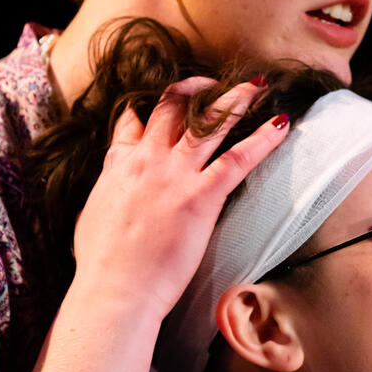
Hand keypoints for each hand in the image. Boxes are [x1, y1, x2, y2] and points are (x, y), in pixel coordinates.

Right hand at [71, 77, 287, 316]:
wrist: (115, 290)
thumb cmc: (101, 265)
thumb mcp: (91, 216)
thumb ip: (106, 191)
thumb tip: (108, 190)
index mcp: (120, 166)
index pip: (132, 123)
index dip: (147, 110)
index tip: (161, 103)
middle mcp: (148, 160)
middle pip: (173, 108)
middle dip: (194, 88)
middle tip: (212, 81)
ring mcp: (176, 175)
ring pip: (209, 122)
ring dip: (235, 99)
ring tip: (255, 85)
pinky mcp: (201, 196)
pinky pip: (238, 158)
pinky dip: (263, 138)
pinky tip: (280, 123)